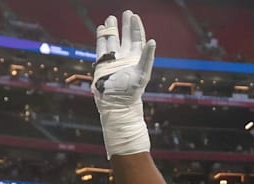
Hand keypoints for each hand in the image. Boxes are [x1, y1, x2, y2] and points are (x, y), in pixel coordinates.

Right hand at [93, 10, 155, 157]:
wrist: (116, 102)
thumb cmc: (131, 91)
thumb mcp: (142, 73)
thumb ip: (147, 57)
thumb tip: (152, 41)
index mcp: (136, 58)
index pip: (137, 39)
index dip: (136, 27)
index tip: (133, 15)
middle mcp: (125, 57)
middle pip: (126, 37)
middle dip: (125, 25)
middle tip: (125, 12)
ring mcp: (113, 59)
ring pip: (112, 40)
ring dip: (112, 29)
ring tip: (111, 18)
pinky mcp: (102, 63)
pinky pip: (101, 47)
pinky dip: (101, 37)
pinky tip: (101, 28)